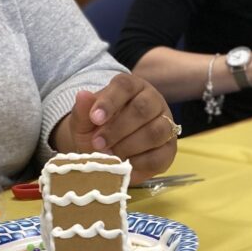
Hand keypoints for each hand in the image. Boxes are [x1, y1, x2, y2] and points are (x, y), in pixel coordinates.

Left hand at [53, 73, 176, 184]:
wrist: (105, 152)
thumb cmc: (96, 130)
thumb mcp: (84, 121)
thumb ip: (83, 110)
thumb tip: (82, 95)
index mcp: (132, 86)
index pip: (125, 85)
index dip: (110, 101)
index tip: (94, 119)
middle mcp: (152, 101)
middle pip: (143, 108)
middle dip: (118, 128)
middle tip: (98, 143)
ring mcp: (165, 124)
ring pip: (156, 131)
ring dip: (129, 145)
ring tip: (110, 155)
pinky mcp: (169, 149)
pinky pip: (160, 155)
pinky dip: (140, 163)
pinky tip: (124, 165)